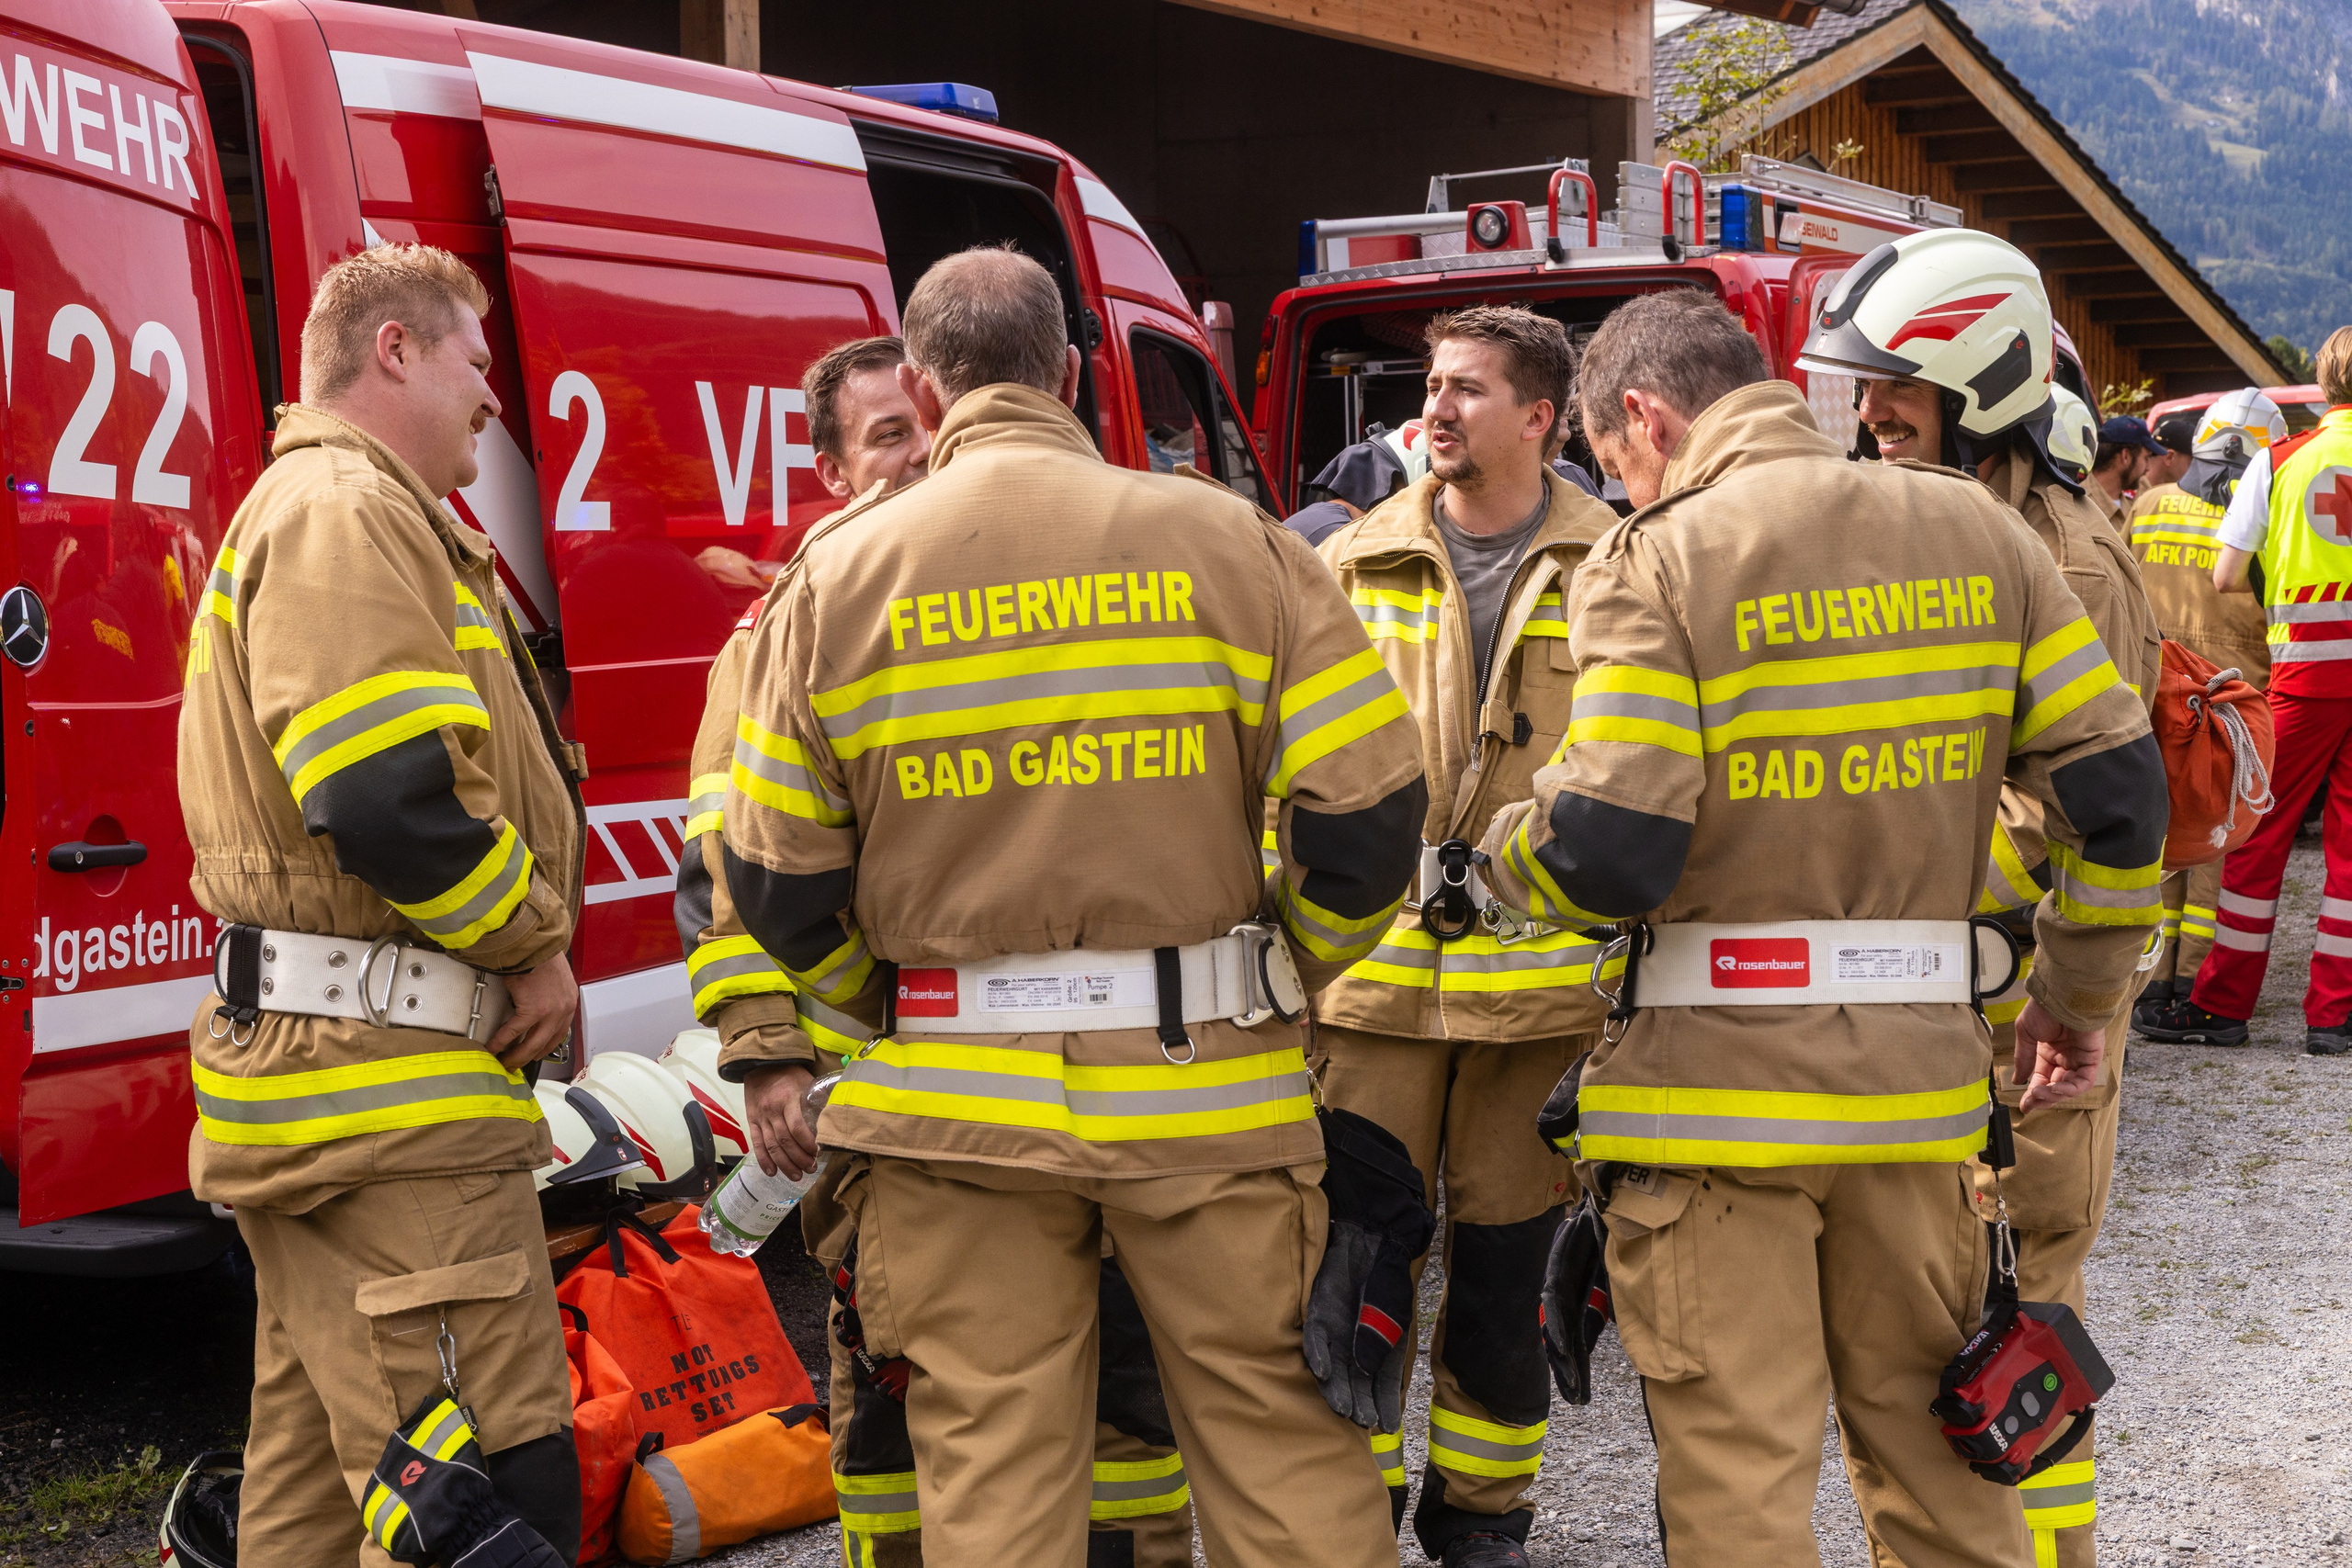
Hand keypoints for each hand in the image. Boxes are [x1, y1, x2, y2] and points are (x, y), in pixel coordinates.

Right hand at [486, 954, 576, 1069]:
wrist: (535, 944)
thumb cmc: (541, 956)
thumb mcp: (555, 979)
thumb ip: (550, 996)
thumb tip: (534, 1006)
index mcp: (569, 1003)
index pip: (559, 1033)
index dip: (544, 1047)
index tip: (535, 1054)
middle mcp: (563, 1010)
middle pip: (545, 1043)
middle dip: (528, 1057)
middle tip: (516, 1064)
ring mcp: (549, 1012)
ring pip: (531, 1043)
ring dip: (516, 1056)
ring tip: (505, 1062)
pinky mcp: (533, 1010)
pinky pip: (513, 1031)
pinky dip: (501, 1042)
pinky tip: (492, 1048)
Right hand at [744, 1061, 819, 1179]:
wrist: (761, 1064)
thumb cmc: (788, 1073)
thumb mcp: (807, 1081)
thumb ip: (818, 1097)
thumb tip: (836, 1113)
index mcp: (788, 1099)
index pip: (797, 1127)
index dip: (808, 1143)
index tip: (819, 1152)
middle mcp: (772, 1110)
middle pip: (785, 1140)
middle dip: (799, 1158)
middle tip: (810, 1168)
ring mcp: (761, 1117)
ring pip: (772, 1146)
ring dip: (784, 1163)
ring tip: (797, 1175)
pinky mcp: (752, 1121)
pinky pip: (757, 1143)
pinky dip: (764, 1159)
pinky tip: (772, 1172)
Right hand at [2013, 997, 2103, 1112]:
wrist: (2061, 996)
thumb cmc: (2043, 1009)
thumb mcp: (2025, 1034)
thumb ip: (2023, 1058)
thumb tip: (2017, 1080)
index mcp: (2047, 1052)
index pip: (2041, 1078)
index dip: (2032, 1094)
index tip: (2023, 1105)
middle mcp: (2064, 1058)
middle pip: (2055, 1087)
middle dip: (2042, 1099)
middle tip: (2030, 1104)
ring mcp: (2078, 1059)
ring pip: (2069, 1088)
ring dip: (2054, 1095)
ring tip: (2038, 1094)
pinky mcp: (2091, 1059)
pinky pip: (2083, 1081)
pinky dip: (2069, 1089)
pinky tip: (2053, 1088)